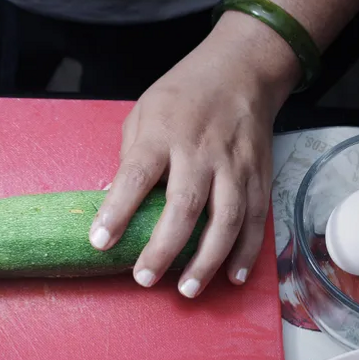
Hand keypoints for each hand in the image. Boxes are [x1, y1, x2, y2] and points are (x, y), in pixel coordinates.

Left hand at [90, 12, 301, 296]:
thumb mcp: (143, 114)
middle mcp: (200, 151)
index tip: (100, 242)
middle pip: (184, 205)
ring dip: (207, 259)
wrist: (241, 70)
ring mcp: (234, 166)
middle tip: (144, 278)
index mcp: (162, 134)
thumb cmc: (182, 96)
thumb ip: (130, 158)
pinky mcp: (259, 176)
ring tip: (187, 289)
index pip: (135, 175)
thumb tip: (114, 204)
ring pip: (225, 219)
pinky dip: (246, 251)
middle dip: (164, 247)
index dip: (117, 211)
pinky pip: (255, 219)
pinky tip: (232, 276)